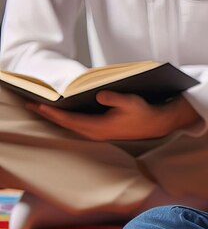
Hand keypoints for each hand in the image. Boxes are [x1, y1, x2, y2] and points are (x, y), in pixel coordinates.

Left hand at [27, 91, 200, 140]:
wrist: (156, 124)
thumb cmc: (144, 112)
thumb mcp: (131, 101)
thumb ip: (115, 98)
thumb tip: (99, 94)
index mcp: (99, 127)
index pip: (69, 120)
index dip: (53, 112)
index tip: (38, 104)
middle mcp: (95, 133)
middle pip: (65, 124)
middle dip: (48, 114)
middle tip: (30, 104)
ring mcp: (97, 133)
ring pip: (70, 126)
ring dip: (56, 117)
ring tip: (42, 107)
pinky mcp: (101, 131)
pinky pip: (77, 125)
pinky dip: (67, 118)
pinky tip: (63, 111)